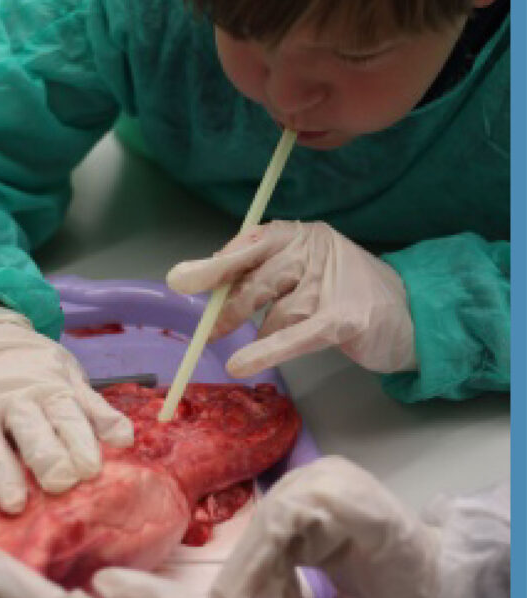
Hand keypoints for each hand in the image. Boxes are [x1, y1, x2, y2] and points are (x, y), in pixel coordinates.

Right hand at [0, 306, 133, 518]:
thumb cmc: (29, 367)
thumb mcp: (66, 377)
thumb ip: (93, 411)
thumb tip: (127, 440)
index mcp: (45, 390)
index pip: (65, 415)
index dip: (80, 440)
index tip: (93, 468)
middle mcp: (10, 402)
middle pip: (28, 429)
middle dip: (45, 455)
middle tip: (61, 483)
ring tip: (14, 504)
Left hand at [167, 221, 415, 376]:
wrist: (413, 315)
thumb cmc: (349, 294)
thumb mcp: (306, 273)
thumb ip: (263, 273)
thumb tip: (206, 278)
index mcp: (303, 234)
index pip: (250, 244)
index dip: (215, 264)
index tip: (183, 280)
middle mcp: (316, 250)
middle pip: (257, 280)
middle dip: (229, 308)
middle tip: (208, 331)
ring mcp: (332, 283)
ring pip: (277, 313)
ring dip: (266, 335)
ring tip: (272, 344)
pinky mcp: (345, 319)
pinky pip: (294, 336)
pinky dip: (265, 351)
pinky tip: (242, 363)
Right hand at [209, 456, 439, 597]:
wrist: (429, 585)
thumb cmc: (411, 559)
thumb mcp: (386, 529)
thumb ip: (347, 508)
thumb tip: (302, 502)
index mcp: (327, 480)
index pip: (279, 512)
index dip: (255, 551)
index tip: (235, 589)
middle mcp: (310, 490)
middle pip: (266, 532)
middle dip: (253, 576)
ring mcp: (305, 517)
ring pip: (268, 554)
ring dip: (267, 593)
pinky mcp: (303, 541)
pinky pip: (276, 567)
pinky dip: (278, 595)